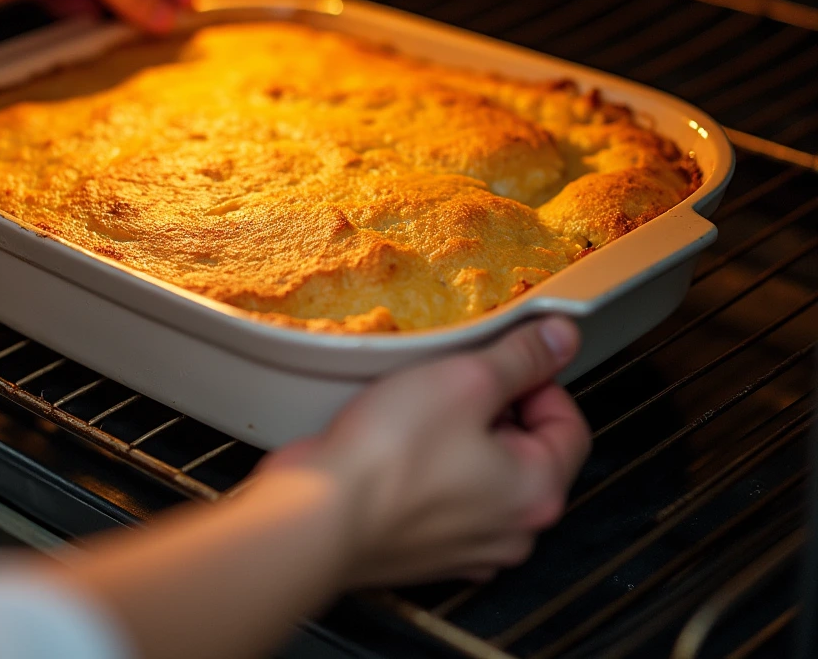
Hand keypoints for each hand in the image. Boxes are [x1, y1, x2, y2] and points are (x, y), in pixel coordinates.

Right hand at [263, 317, 589, 587]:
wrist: (316, 515)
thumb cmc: (390, 454)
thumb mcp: (466, 379)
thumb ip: (522, 357)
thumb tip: (563, 336)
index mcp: (538, 493)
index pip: (570, 425)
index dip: (540, 380)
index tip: (503, 360)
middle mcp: (511, 532)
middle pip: (525, 450)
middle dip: (494, 408)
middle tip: (454, 381)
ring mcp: (465, 548)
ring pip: (481, 473)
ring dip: (459, 436)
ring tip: (418, 408)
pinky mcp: (422, 549)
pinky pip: (442, 496)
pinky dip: (428, 468)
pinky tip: (396, 444)